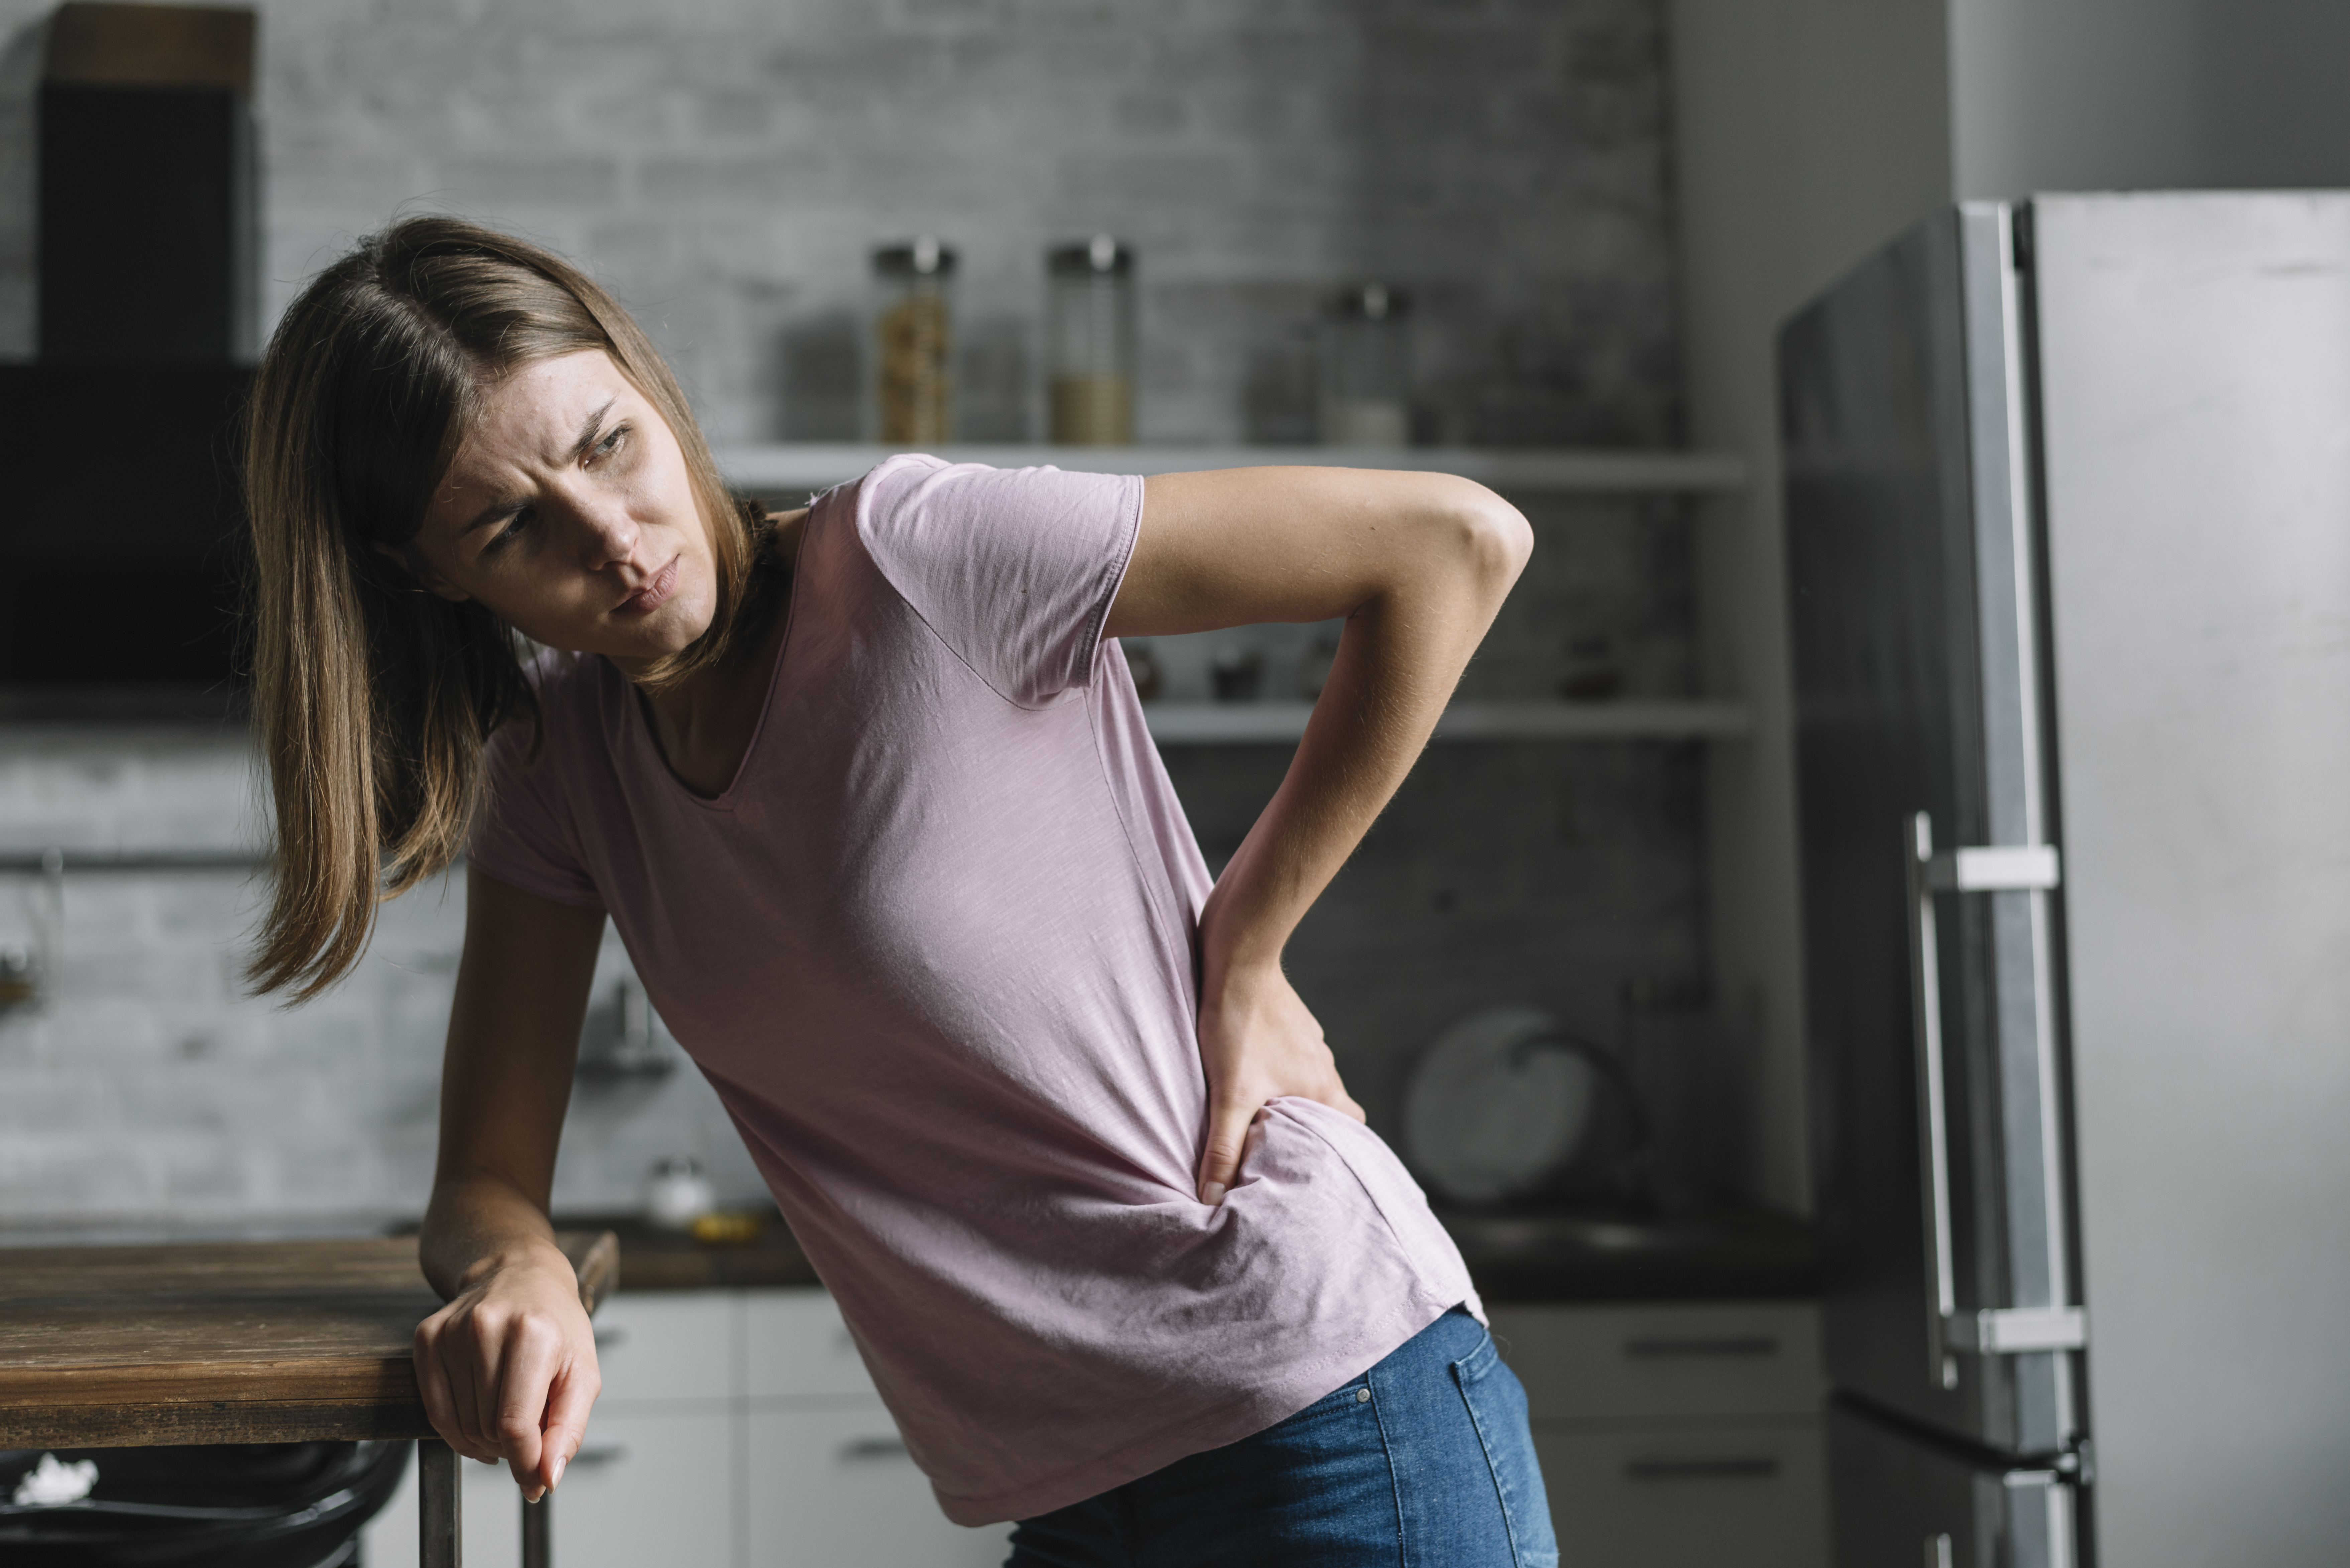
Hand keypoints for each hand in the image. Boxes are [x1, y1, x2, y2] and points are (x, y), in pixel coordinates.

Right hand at [412, 1244, 601, 1500]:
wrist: (522, 1275)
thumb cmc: (557, 1327)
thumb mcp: (582, 1373)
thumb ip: (568, 1430)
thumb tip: (546, 1479)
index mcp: (533, 1333)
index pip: (516, 1424)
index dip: (525, 1463)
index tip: (535, 1481)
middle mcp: (487, 1327)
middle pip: (488, 1428)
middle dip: (511, 1447)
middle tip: (528, 1433)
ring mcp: (451, 1332)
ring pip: (461, 1425)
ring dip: (485, 1439)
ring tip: (507, 1418)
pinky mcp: (427, 1338)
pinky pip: (435, 1411)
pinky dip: (457, 1430)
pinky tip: (479, 1419)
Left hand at [1195, 956, 1364, 1204]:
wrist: (1238, 956)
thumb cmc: (1238, 1024)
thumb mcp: (1228, 1095)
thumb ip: (1223, 1149)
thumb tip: (1212, 1199)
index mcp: (1323, 1088)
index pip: (1351, 1130)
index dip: (1341, 1150)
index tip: (1317, 1168)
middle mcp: (1323, 1066)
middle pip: (1331, 1108)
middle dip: (1313, 1128)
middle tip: (1284, 1148)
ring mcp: (1309, 1041)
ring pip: (1308, 1080)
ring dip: (1291, 1097)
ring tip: (1259, 1115)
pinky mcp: (1289, 1022)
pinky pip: (1290, 1055)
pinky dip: (1277, 1068)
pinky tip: (1248, 1071)